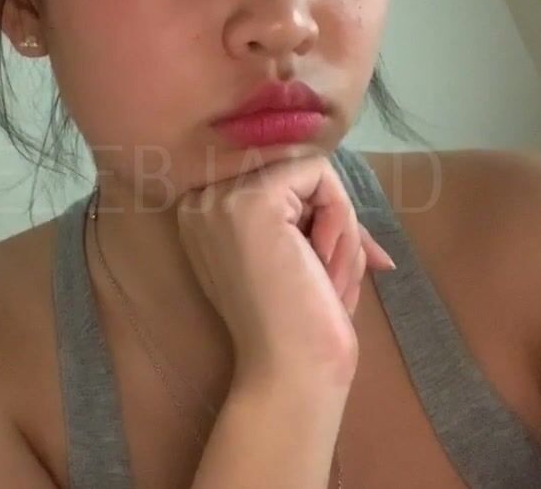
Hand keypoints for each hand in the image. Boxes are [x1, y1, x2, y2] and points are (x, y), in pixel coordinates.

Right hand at [176, 152, 395, 385]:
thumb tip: (337, 184)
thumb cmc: (300, 323)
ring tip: (326, 274)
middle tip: (330, 274)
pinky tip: (323, 263)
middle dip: (330, 216)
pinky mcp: (253, 201)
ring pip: (309, 169)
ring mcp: (221, 198)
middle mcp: (200, 199)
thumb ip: (305, 213)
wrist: (290, 372)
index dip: (315, 214)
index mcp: (202, 214)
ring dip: (338, 221)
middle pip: (293, 168)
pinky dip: (340, 217)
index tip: (326, 263)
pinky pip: (321, 175)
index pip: (277, 178)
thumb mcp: (297, 252)